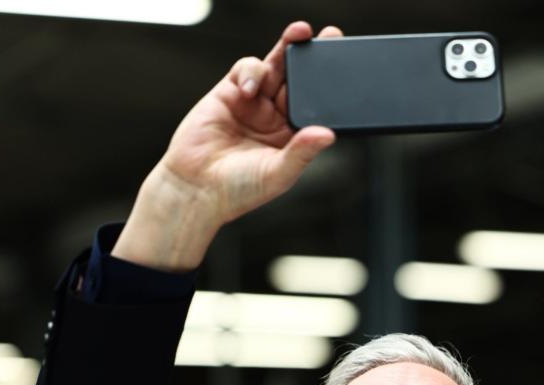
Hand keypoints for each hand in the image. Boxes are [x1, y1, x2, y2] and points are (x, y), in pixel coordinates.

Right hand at [115, 21, 340, 271]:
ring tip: (298, 37)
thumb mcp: (278, 174)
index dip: (330, 85)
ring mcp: (252, 103)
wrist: (196, 189)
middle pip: (299, 78)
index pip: (316, 104)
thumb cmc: (239, 190)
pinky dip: (251, 72)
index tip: (347, 67)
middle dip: (314, 55)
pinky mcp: (228, 93)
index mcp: (293, 134)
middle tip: (330, 35)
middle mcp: (275, 115)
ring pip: (275, 67)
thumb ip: (302, 152)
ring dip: (287, 49)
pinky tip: (249, 88)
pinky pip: (245, 70)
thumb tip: (328, 134)